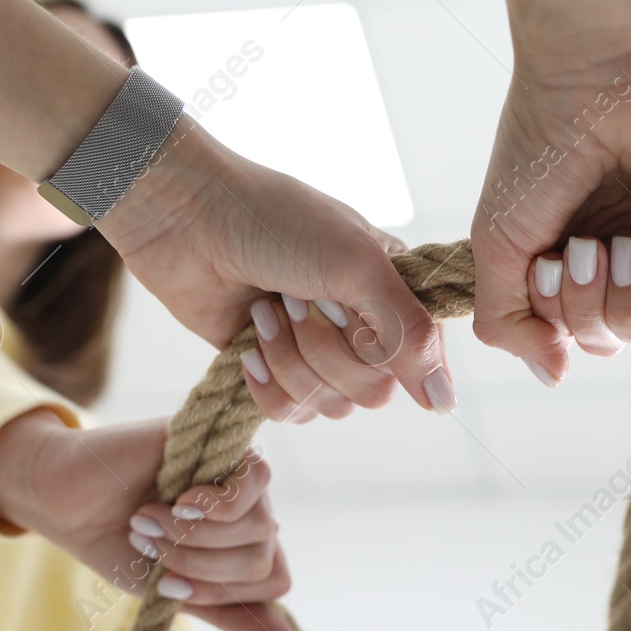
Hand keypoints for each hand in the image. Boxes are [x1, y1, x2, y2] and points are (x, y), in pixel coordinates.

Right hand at [0, 408, 293, 630]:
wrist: (68, 502)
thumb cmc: (119, 545)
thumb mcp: (176, 591)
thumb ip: (230, 613)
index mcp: (246, 546)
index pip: (275, 582)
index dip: (219, 592)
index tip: (165, 584)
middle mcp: (253, 511)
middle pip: (263, 560)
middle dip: (199, 566)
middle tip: (150, 546)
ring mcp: (242, 476)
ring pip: (260, 527)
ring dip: (195, 536)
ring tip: (148, 520)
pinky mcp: (226, 443)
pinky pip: (253, 483)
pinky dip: (211, 505)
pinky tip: (176, 500)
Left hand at [99, 121, 455, 415]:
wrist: (185, 216)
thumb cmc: (275, 221)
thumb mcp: (359, 267)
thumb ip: (411, 334)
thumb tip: (445, 403)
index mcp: (393, 292)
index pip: (422, 359)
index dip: (394, 354)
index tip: (358, 317)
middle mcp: (361, 327)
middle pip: (374, 392)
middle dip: (328, 351)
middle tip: (298, 297)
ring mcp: (314, 351)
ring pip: (330, 406)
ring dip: (291, 360)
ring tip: (267, 309)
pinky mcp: (270, 370)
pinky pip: (289, 413)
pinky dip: (266, 383)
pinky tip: (248, 343)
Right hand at [471, 10, 630, 380]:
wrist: (597, 83)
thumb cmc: (539, 152)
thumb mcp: (497, 248)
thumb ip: (506, 324)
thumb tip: (553, 375)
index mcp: (568, 264)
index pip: (568, 335)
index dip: (552, 318)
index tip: (542, 263)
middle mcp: (619, 265)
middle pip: (606, 341)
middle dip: (585, 308)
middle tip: (583, 249)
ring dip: (624, 300)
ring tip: (618, 245)